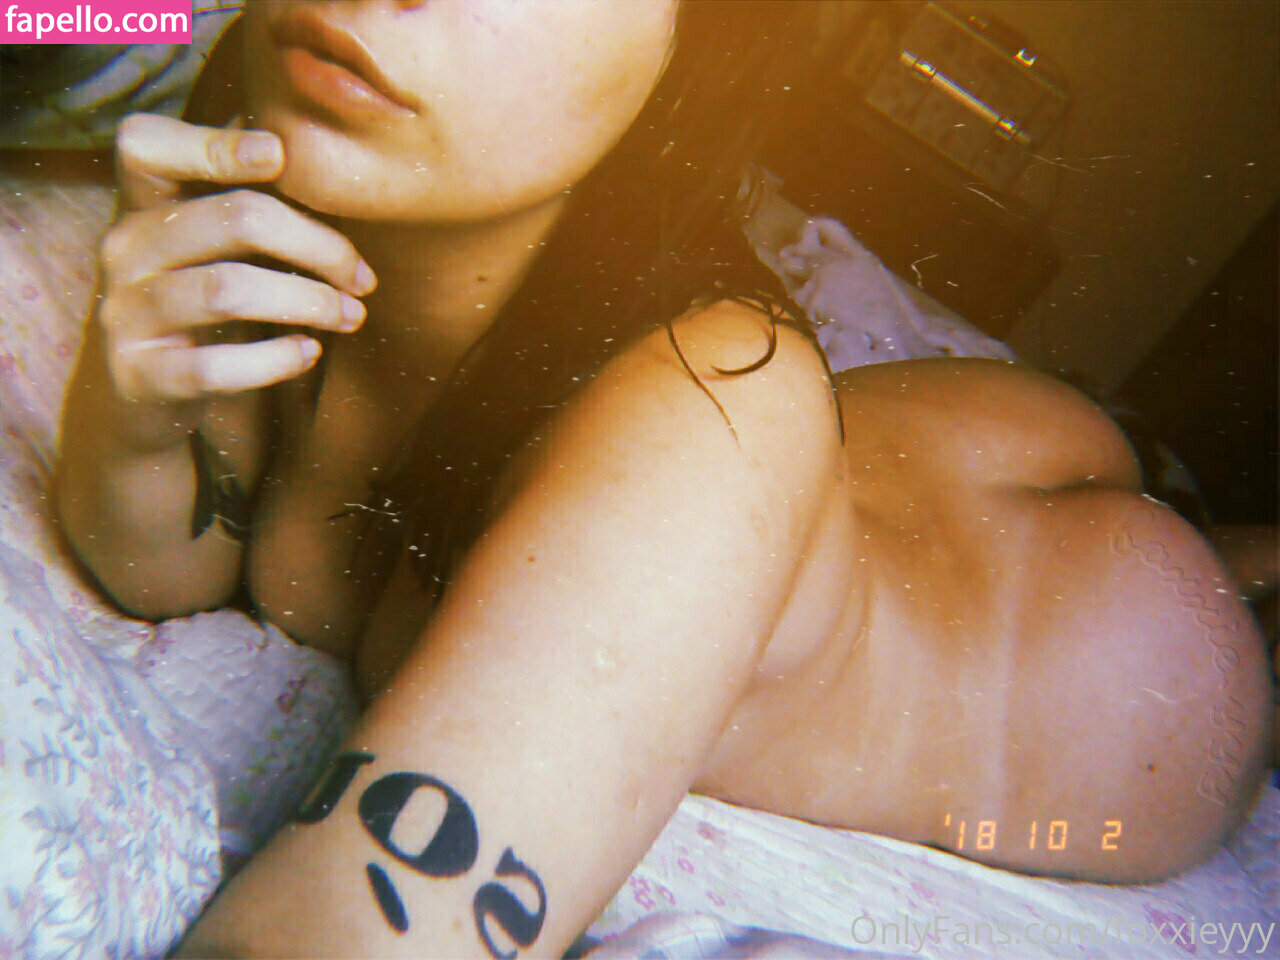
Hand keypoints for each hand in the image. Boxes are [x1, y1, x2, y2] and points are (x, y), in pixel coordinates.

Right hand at [98, 114, 375, 422]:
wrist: (140, 396)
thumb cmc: (197, 302)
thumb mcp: (209, 243)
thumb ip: (243, 192)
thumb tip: (300, 133)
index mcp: (142, 202)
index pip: (148, 146)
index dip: (213, 144)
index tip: (281, 156)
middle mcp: (125, 247)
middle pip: (233, 218)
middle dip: (316, 245)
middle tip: (363, 278)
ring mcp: (125, 312)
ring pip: (227, 290)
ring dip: (308, 302)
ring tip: (352, 316)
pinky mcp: (139, 375)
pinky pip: (214, 366)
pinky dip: (274, 359)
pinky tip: (308, 352)